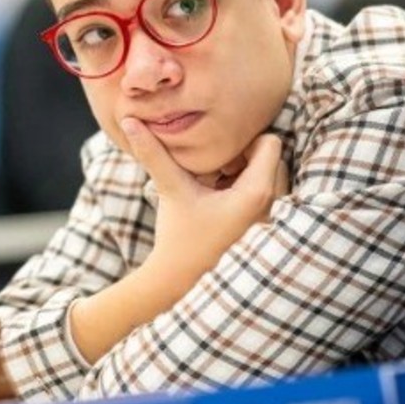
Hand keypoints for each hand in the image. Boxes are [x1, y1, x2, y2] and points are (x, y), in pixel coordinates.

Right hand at [67, 121, 288, 363]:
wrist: (181, 283)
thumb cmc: (179, 238)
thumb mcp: (170, 190)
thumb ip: (154, 153)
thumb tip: (130, 120)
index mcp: (256, 193)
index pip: (271, 142)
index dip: (244, 143)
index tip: (220, 159)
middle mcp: (274, 206)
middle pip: (273, 158)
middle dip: (245, 159)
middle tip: (215, 176)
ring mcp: (274, 220)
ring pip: (271, 176)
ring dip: (246, 176)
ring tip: (217, 191)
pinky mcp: (267, 229)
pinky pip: (270, 195)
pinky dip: (248, 192)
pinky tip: (222, 206)